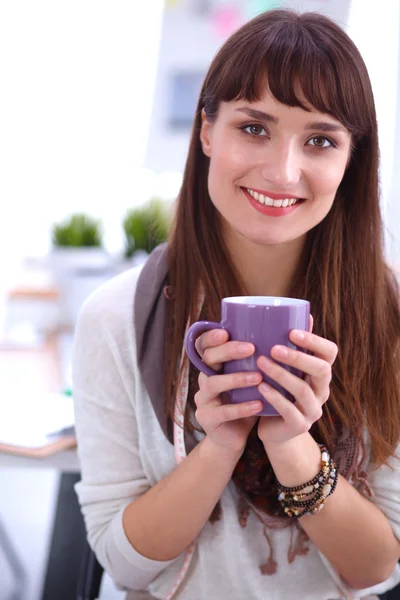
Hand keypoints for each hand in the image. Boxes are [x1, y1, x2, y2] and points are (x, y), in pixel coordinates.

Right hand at [193, 329, 262, 455]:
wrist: (233, 436)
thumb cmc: (247, 400)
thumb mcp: (252, 378)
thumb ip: (262, 359)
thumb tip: (295, 331)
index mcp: (214, 366)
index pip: (204, 345)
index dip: (211, 337)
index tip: (226, 331)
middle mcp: (204, 378)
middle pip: (208, 359)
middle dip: (228, 351)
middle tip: (250, 348)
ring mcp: (203, 399)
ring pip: (213, 384)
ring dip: (236, 378)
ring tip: (258, 377)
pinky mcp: (208, 419)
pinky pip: (222, 412)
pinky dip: (241, 407)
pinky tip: (259, 404)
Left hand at [257, 315, 337, 447]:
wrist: (275, 430)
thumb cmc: (280, 391)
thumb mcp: (287, 368)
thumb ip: (294, 345)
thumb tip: (304, 313)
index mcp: (320, 373)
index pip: (330, 352)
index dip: (314, 341)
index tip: (292, 331)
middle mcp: (322, 391)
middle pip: (322, 370)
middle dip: (298, 357)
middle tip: (274, 348)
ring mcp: (313, 410)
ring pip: (303, 390)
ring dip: (281, 374)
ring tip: (260, 362)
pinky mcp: (300, 425)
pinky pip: (290, 411)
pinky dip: (275, 397)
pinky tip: (260, 386)